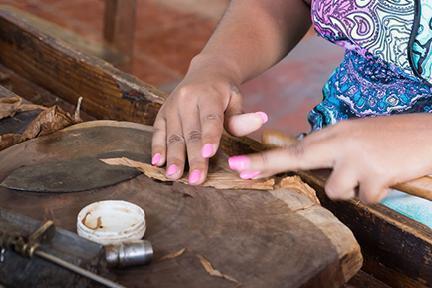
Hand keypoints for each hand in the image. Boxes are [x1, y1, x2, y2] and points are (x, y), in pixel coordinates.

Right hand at [151, 61, 267, 184]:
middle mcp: (187, 99)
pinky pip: (158, 132)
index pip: (210, 119)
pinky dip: (157, 147)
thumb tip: (260, 121)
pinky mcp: (162, 113)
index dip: (210, 136)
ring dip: (174, 157)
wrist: (206, 72)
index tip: (209, 154)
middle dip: (193, 157)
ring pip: (173, 134)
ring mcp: (172, 106)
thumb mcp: (236, 100)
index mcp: (209, 94)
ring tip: (174, 176)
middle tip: (196, 179)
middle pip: (191, 132)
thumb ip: (241, 117)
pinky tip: (158, 162)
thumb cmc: (225, 92)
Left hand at [228, 114, 431, 202]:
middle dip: (265, 164)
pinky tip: (387, 177)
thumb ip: (330, 149)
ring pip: (335, 189)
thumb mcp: (356, 137)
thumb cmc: (391, 138)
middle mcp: (341, 141)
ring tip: (372, 173)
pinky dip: (375, 194)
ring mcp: (356, 156)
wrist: (429, 134)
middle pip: (296, 157)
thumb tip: (305, 162)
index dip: (265, 157)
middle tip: (238, 169)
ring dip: (352, 189)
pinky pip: (364, 198)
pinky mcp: (375, 172)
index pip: (295, 148)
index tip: (238, 164)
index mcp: (336, 133)